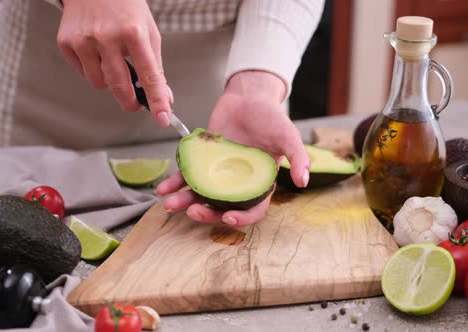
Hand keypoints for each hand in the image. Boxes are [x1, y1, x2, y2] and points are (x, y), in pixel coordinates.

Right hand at [57, 0, 171, 126]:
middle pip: (120, 87)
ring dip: (109, 81)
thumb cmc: (125, 7)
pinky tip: (95, 50)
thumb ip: (155, 66)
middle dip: (130, 102)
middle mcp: (107, 36)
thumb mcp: (148, 30)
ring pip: (99, 84)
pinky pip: (83, 73)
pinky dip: (92, 68)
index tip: (162, 118)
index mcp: (134, 32)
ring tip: (111, 59)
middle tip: (136, 103)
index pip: (149, 75)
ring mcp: (84, 40)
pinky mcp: (66, 42)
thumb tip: (164, 97)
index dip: (156, 100)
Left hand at [156, 71, 309, 226]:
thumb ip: (298, 158)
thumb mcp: (288, 135)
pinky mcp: (202, 160)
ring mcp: (218, 173)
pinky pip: (187, 175)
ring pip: (201, 194)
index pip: (253, 209)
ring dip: (184, 201)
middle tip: (193, 212)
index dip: (241, 219)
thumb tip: (304, 181)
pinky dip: (174, 182)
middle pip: (222, 208)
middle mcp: (237, 183)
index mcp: (259, 183)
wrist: (248, 96)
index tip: (228, 218)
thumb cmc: (271, 116)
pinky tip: (163, 188)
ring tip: (169, 204)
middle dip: (206, 214)